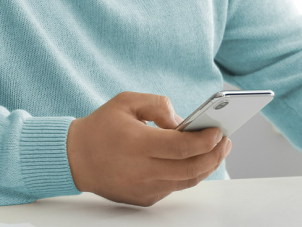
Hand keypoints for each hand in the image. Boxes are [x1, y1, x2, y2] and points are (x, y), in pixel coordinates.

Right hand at [65, 92, 231, 206]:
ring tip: (215, 151)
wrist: (76, 158)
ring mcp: (146, 188)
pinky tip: (192, 161)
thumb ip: (156, 104)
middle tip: (225, 142)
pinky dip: (187, 174)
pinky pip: (174, 187)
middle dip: (214, 155)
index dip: (206, 140)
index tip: (219, 131)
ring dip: (206, 166)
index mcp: (138, 144)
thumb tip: (181, 121)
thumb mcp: (124, 102)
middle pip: (192, 168)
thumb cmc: (101, 126)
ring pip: (187, 181)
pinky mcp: (146, 199)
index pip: (182, 146)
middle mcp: (144, 170)